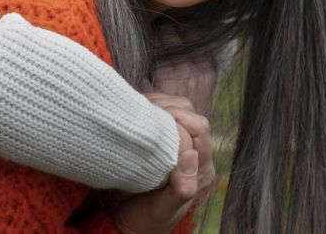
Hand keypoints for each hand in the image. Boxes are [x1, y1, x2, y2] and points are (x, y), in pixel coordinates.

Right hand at [113, 94, 213, 233]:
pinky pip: (162, 114)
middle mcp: (193, 154)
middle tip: (144, 109)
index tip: (156, 117)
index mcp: (201, 169)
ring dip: (159, 103)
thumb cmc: (145, 220)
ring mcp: (177, 146)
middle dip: (168, 105)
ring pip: (177, 108)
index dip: (180, 117)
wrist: (124, 223)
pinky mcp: (161, 142)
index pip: (200, 127)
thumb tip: (191, 155)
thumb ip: (182, 187)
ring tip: (139, 108)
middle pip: (190, 113)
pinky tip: (136, 110)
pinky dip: (150, 106)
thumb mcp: (163, 209)